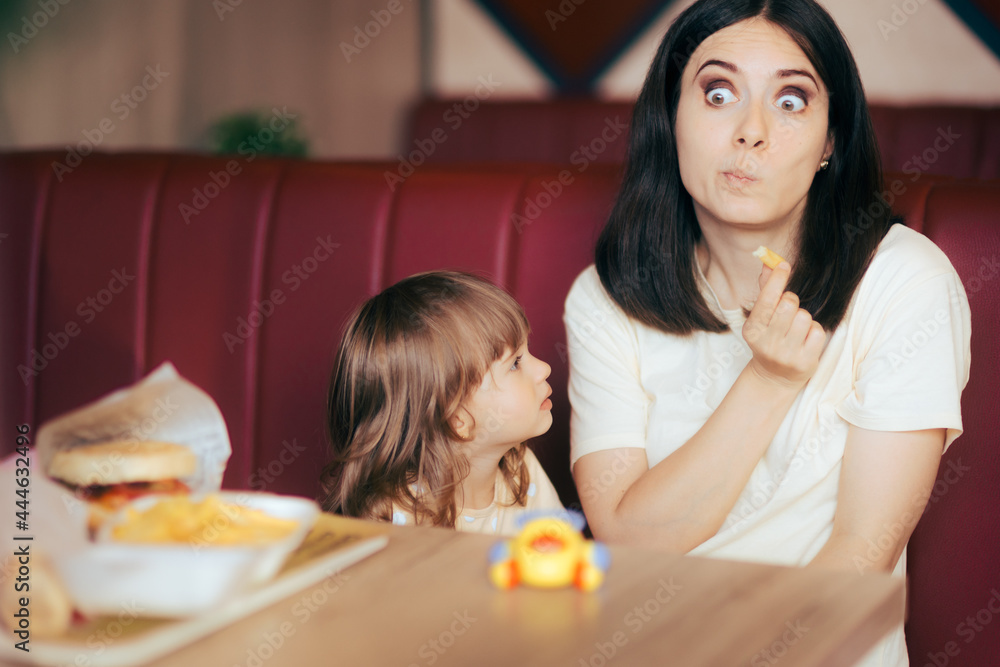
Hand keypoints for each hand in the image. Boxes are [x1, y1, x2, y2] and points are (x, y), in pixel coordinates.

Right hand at [742, 262, 825, 386]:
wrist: (774, 377)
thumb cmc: (769, 340)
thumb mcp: (761, 319)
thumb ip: (765, 291)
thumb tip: (769, 262)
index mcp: (753, 330)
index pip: (766, 299)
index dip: (776, 280)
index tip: (784, 266)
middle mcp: (767, 343)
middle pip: (789, 305)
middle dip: (792, 302)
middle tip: (789, 310)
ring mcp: (786, 354)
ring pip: (805, 317)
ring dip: (804, 318)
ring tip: (797, 328)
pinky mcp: (805, 362)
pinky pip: (818, 331)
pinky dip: (814, 331)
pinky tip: (806, 339)